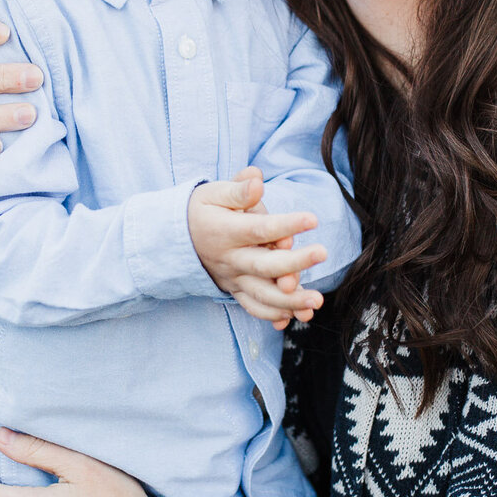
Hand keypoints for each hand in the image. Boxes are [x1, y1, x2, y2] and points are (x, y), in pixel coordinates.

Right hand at [188, 168, 326, 326]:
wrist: (174, 240)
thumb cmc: (201, 210)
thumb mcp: (212, 193)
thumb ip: (238, 190)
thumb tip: (257, 179)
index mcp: (226, 232)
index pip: (259, 229)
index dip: (286, 224)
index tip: (312, 219)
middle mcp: (231, 259)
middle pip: (265, 265)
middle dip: (295, 262)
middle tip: (323, 253)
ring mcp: (233, 278)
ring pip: (263, 295)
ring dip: (290, 302)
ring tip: (315, 302)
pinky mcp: (235, 290)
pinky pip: (253, 307)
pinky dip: (273, 315)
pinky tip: (296, 317)